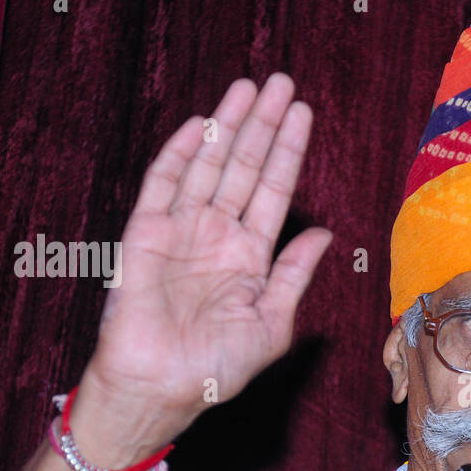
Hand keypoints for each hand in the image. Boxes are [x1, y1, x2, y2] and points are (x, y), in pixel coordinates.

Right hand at [77, 73, 332, 451]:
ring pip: (208, 165)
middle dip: (262, 125)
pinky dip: (181, 154)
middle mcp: (217, 236)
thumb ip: (295, 274)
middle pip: (244, 167)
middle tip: (280, 82)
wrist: (161, 389)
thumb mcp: (272, 322)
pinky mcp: (145, 234)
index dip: (288, 152)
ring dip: (228, 126)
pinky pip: (163, 185)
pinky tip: (204, 125)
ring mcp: (181, 231)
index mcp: (250, 255)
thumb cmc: (218, 367)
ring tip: (248, 88)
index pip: (274, 191)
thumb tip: (325, 233)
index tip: (303, 113)